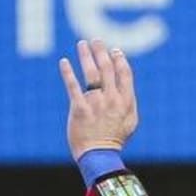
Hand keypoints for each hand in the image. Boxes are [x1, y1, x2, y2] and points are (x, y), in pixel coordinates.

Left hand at [59, 39, 138, 160]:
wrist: (100, 155)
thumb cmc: (115, 138)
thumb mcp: (131, 121)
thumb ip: (129, 102)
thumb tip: (126, 85)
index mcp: (126, 101)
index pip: (124, 74)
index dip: (120, 59)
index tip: (114, 50)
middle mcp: (112, 99)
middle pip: (107, 69)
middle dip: (102, 51)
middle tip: (96, 41)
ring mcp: (96, 103)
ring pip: (91, 73)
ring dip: (86, 56)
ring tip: (82, 44)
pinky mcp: (80, 109)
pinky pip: (73, 86)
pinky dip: (68, 72)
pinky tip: (64, 62)